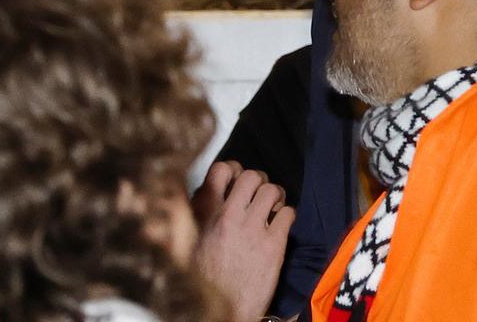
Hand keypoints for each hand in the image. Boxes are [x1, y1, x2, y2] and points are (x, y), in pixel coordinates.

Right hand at [192, 162, 294, 320]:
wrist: (224, 310)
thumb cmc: (205, 280)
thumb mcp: (188, 241)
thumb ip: (195, 216)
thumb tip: (200, 195)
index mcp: (205, 215)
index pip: (220, 170)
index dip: (232, 169)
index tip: (236, 178)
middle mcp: (229, 217)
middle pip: (251, 176)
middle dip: (258, 181)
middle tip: (259, 192)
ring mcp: (253, 230)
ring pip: (272, 191)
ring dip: (276, 196)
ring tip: (273, 206)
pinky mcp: (274, 245)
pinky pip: (288, 214)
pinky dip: (287, 215)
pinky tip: (280, 225)